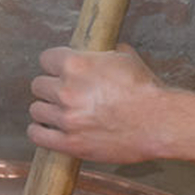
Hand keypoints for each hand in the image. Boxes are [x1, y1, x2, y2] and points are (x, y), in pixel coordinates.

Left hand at [27, 44, 163, 163]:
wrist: (158, 122)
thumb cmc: (145, 91)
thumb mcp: (125, 59)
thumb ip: (104, 54)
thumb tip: (101, 51)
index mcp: (76, 65)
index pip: (45, 59)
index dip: (53, 65)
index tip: (57, 71)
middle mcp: (66, 90)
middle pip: (38, 85)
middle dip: (50, 88)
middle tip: (62, 93)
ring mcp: (66, 118)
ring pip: (36, 109)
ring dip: (46, 110)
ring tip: (57, 112)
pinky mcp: (70, 143)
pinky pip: (37, 135)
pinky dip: (39, 132)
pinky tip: (46, 129)